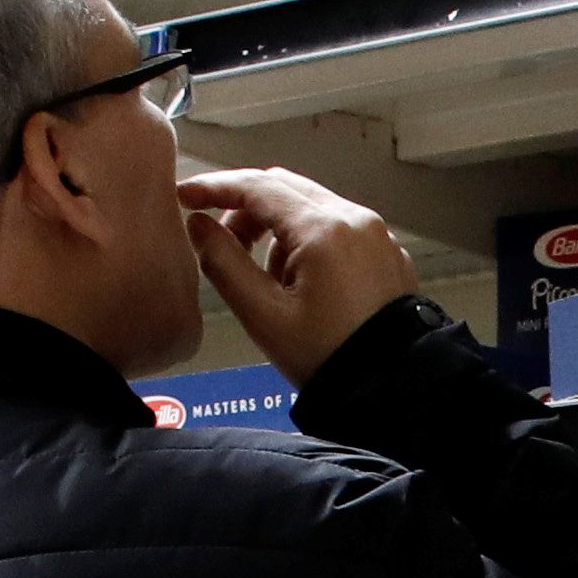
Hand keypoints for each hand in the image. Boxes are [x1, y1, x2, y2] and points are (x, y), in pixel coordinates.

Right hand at [181, 166, 422, 378]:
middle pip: (285, 189)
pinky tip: (301, 286)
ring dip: (277, 231)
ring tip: (267, 282)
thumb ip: (223, 263)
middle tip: (220, 241)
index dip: (215, 188)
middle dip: (246, 209)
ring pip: (311, 208)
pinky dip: (309, 244)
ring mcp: (377, 235)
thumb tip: (199, 225)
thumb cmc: (328, 358)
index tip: (185, 196)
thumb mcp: (263, 315)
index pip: (258, 187)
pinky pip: (338, 230)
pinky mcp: (387, 253)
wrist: (393, 390)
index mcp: (324, 229)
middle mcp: (356, 219)